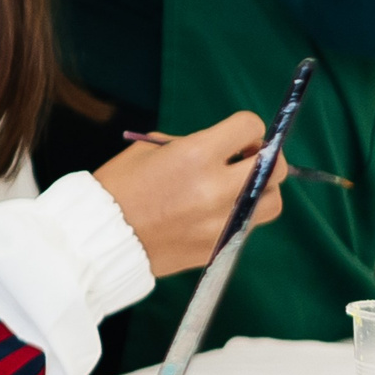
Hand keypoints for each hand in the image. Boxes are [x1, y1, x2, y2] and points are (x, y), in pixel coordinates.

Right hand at [91, 109, 287, 276]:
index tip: (238, 136)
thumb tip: (224, 149)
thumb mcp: (149, 150)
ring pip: (273, 201)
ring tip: (239, 190)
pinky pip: (248, 226)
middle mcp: (217, 187)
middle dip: (265, 156)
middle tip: (248, 159)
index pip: (250, 128)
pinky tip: (218, 212)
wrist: (100, 237)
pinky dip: (241, 215)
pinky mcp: (220, 246)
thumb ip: (191, 144)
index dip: (247, 128)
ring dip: (262, 190)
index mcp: (196, 154)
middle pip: (274, 166)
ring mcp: (222, 221)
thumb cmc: (119, 187)